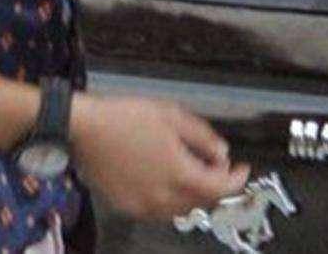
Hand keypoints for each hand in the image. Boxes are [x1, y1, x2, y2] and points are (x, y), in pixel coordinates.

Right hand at [70, 94, 249, 220]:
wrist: (85, 129)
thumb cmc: (126, 118)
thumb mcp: (173, 116)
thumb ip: (203, 137)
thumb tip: (222, 152)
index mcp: (178, 174)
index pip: (220, 188)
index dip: (236, 179)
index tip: (242, 169)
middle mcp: (162, 196)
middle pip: (202, 201)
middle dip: (216, 185)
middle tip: (218, 166)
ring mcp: (143, 206)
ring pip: (182, 209)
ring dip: (195, 194)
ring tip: (194, 170)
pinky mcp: (128, 207)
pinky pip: (160, 210)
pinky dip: (172, 199)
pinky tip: (168, 179)